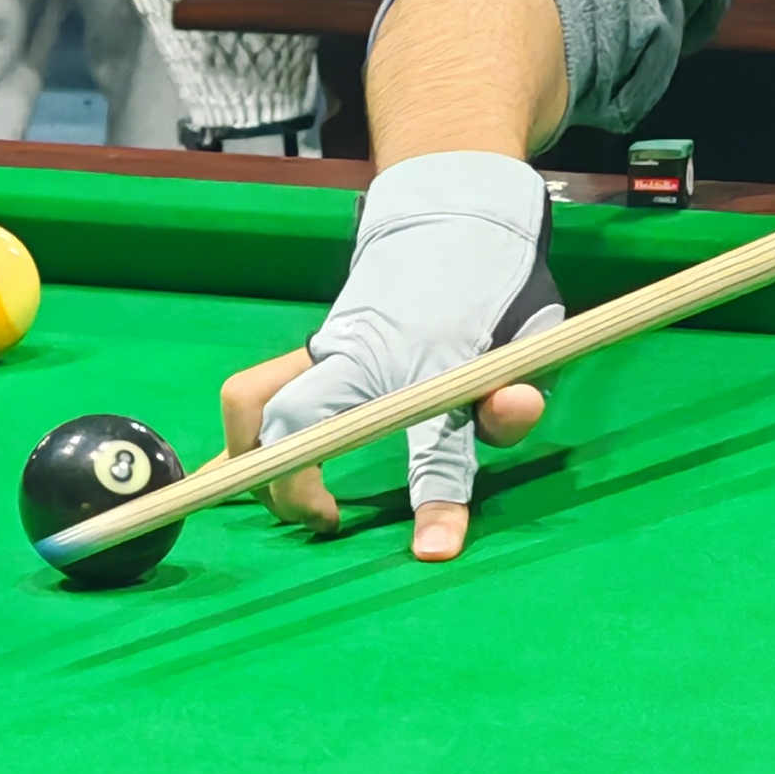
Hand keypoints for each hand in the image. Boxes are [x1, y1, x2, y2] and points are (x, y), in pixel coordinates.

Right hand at [224, 153, 563, 565]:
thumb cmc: (489, 293)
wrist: (449, 223)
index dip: (436, 502)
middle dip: (289, 487)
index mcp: (422, 359)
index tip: (432, 550)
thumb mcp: (526, 341)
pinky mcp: (304, 352)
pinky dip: (248, 436)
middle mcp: (354, 354)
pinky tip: (259, 466)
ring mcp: (320, 349)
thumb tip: (511, 409)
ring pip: (251, 406)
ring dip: (252, 459)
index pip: (432, 444)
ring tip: (291, 496)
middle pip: (289, 424)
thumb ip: (517, 389)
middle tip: (326, 518)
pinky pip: (255, 395)